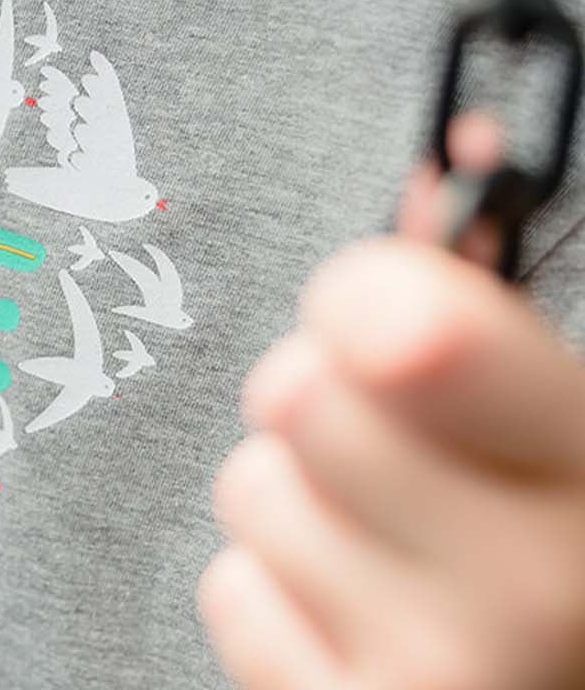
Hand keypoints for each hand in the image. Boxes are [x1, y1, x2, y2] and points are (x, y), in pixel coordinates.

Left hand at [199, 110, 584, 689]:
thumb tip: (462, 148)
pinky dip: (277, 600)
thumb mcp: (553, 413)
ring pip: (256, 489)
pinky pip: (233, 594)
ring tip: (388, 548)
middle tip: (392, 445)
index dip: (372, 301)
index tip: (368, 311)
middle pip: (298, 392)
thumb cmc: (539, 528)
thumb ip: (481, 305)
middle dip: (322, 400)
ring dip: (300, 505)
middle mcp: (542, 586)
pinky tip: (360, 625)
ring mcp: (449, 680)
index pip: (425, 344)